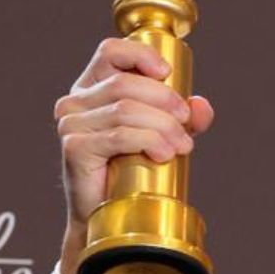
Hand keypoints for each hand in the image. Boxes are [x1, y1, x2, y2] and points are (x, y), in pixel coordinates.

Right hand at [53, 35, 214, 273]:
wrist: (104, 221)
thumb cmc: (128, 176)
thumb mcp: (159, 138)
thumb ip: (180, 119)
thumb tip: (202, 105)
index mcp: (90, 89)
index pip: (109, 52)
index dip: (140, 54)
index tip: (168, 74)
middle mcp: (74, 102)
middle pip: (125, 83)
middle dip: (164, 100)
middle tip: (186, 124)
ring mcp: (71, 124)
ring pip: (126, 109)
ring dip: (162, 125)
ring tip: (182, 146)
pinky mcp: (75, 147)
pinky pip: (119, 135)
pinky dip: (148, 140)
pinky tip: (164, 155)